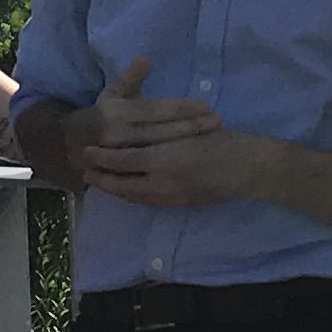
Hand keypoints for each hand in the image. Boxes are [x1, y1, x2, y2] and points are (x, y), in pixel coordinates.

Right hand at [66, 53, 220, 154]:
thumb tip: (144, 59)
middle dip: (190, 126)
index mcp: (117, 113)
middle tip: (216, 120)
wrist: (71, 147)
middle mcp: (118, 134)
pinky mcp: (125, 173)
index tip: (204, 105)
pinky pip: (153, 168)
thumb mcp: (111, 94)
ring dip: (186, 144)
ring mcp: (121, 157)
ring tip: (212, 136)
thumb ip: (130, 79)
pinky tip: (195, 157)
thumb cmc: (100, 117)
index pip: (154, 110)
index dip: (180, 108)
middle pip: (160, 132)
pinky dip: (174, 162)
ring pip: (159, 151)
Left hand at [77, 125, 272, 208]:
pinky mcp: (179, 203)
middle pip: (121, 186)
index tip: (86, 151)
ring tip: (100, 181)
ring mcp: (170, 197)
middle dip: (101, 180)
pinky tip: (129, 189)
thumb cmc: (219, 139)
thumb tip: (134, 132)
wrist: (246, 166)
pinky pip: (148, 201)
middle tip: (85, 172)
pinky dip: (133, 195)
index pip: (121, 161)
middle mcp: (161, 183)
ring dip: (115, 190)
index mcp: (162, 160)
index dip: (101, 157)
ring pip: (134, 197)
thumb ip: (159, 132)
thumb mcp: (185, 128)